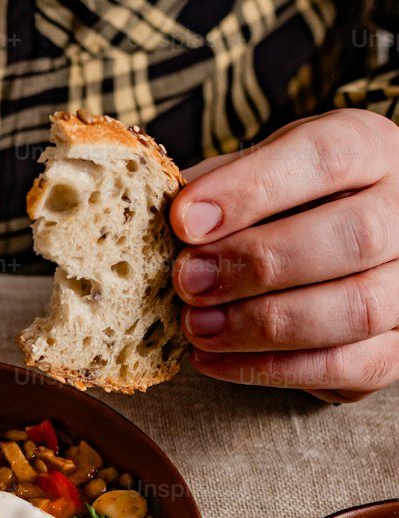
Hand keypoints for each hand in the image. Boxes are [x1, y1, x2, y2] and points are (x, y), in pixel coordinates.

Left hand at [169, 109, 398, 401]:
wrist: (344, 240)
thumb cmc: (290, 203)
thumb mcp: (257, 171)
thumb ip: (216, 187)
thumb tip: (146, 214)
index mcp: (371, 148)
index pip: (324, 157)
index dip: (251, 190)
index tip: (183, 219)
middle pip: (351, 236)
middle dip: (257, 264)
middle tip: (186, 282)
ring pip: (356, 308)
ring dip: (263, 325)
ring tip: (196, 328)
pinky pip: (348, 365)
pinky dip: (273, 370)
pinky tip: (214, 362)